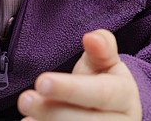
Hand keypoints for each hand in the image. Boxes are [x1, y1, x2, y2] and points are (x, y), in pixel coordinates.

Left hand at [17, 29, 141, 120]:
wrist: (113, 115)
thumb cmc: (104, 84)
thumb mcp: (106, 64)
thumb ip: (101, 49)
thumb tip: (93, 37)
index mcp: (125, 97)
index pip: (101, 94)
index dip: (71, 89)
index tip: (42, 81)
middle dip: (53, 112)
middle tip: (25, 99)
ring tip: (26, 117)